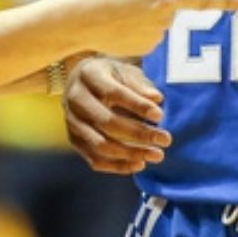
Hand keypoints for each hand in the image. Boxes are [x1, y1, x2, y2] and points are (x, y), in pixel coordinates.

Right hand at [64, 0, 237, 57]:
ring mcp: (156, 37)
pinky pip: (149, 34)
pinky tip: (117, 24)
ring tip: (117, 9)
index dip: (225, 0)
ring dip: (145, 14)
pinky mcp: (145, 49)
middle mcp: (165, 19)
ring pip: (160, 20)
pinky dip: (137, 29)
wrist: (79, 20)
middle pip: (172, 5)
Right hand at [65, 56, 169, 174]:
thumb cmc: (110, 75)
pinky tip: (139, 164)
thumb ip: (139, 84)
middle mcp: (75, 98)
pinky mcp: (74, 139)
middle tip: (165, 139)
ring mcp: (72, 121)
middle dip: (139, 133)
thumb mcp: (124, 71)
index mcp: (88, 75)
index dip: (137, 105)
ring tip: (156, 155)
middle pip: (107, 121)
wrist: (82, 81)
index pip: (113, 92)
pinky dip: (118, 166)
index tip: (159, 115)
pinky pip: (94, 159)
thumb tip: (156, 99)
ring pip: (100, 144)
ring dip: (131, 153)